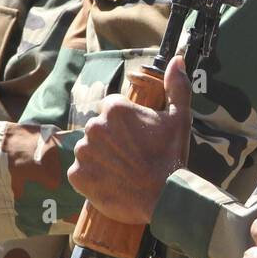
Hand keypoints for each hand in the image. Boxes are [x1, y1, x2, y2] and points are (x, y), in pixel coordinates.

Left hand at [69, 55, 192, 223]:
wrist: (164, 197)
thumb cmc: (172, 155)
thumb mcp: (179, 117)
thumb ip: (176, 86)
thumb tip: (177, 60)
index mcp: (115, 109)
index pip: (111, 108)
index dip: (126, 123)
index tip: (138, 137)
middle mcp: (94, 126)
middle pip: (98, 128)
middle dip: (111, 139)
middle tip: (132, 155)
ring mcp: (83, 152)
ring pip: (88, 149)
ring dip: (100, 157)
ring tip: (122, 170)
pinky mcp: (77, 175)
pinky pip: (80, 171)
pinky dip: (91, 176)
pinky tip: (110, 181)